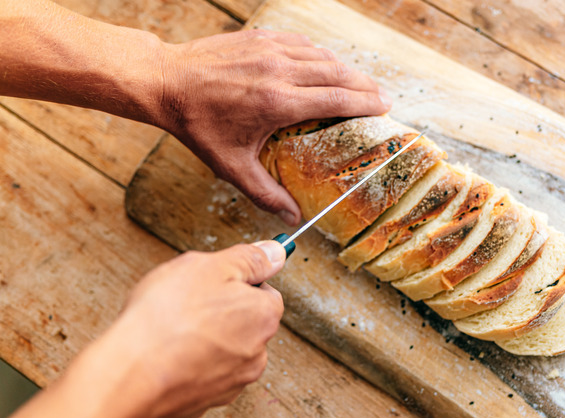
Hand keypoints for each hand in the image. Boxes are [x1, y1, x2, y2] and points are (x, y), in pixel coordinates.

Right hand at [0, 242, 286, 417]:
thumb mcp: (210, 267)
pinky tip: (165, 353)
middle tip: (186, 302)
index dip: (236, 281)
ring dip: (203, 338)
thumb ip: (248, 259)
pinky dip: (188, 363)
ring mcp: (232, 382)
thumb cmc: (166, 320)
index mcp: (264, 317)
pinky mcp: (205, 401)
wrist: (130, 378)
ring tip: (170, 328)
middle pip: (244, 321)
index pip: (266, 291)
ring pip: (223, 348)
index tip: (213, 280)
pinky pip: (201, 373)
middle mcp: (257, 353)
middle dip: (219, 309)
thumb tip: (275, 252)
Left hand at [158, 29, 392, 225]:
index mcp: (277, 103)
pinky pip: (302, 43)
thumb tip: (293, 220)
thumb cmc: (198, 125)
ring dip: (346, 69)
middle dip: (366, 85)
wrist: (166, 82)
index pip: (336, 99)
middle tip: (383, 97)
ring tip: (360, 84)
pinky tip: (325, 65)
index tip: (385, 108)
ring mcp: (270, 49)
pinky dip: (320, 54)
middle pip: (338, 74)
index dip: (366, 102)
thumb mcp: (231, 166)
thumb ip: (266, 193)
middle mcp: (279, 71)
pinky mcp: (261, 37)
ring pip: (323, 55)